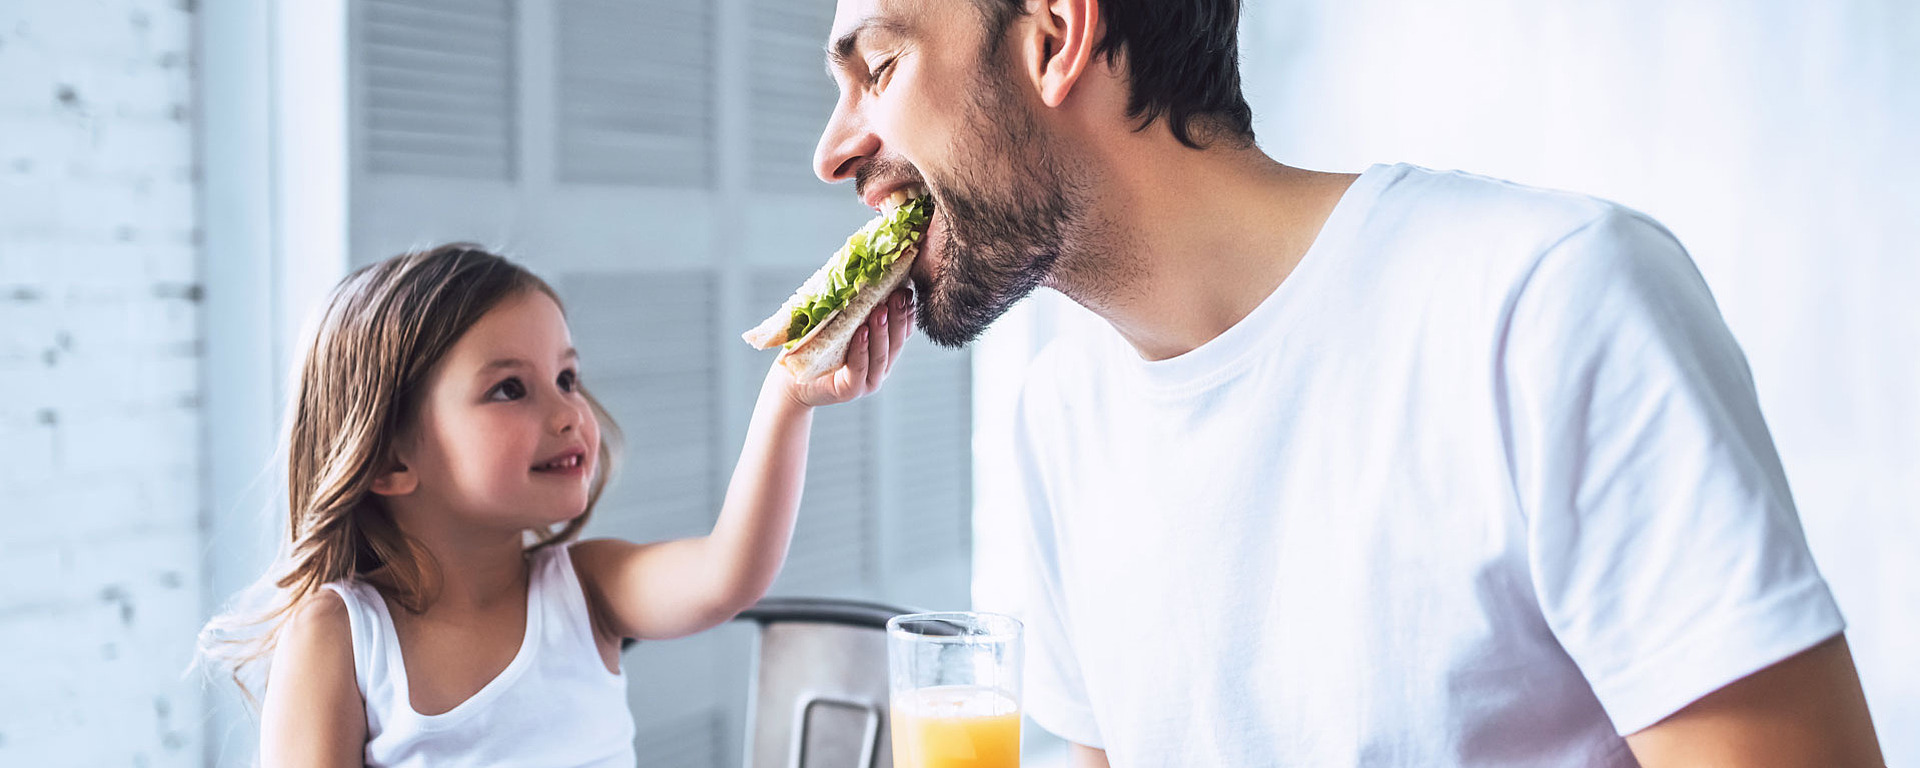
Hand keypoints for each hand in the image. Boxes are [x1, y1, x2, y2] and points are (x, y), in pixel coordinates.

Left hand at [781, 289, 913, 407]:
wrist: (791, 378)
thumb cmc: (814, 347)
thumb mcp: (838, 323)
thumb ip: (854, 307)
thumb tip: (863, 270)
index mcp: (881, 350)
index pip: (901, 331)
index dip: (907, 312)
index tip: (908, 290)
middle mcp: (878, 367)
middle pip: (896, 342)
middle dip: (899, 317)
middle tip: (899, 295)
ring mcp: (866, 381)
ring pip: (881, 355)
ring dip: (882, 332)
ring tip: (881, 311)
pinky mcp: (850, 390)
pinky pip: (859, 369)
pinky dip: (862, 350)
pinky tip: (862, 333)